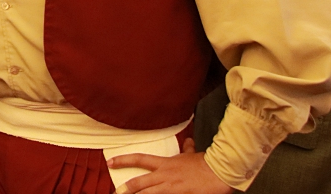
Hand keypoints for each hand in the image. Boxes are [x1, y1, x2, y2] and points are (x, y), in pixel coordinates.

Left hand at [107, 148, 233, 193]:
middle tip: (116, 192)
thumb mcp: (193, 155)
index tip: (110, 163)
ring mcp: (171, 187)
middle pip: (140, 182)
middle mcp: (165, 175)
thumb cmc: (206, 163)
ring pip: (148, 193)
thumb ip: (187, 149)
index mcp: (165, 163)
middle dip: (126, 188)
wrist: (220, 171)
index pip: (139, 159)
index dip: (123, 161)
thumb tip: (187, 142)